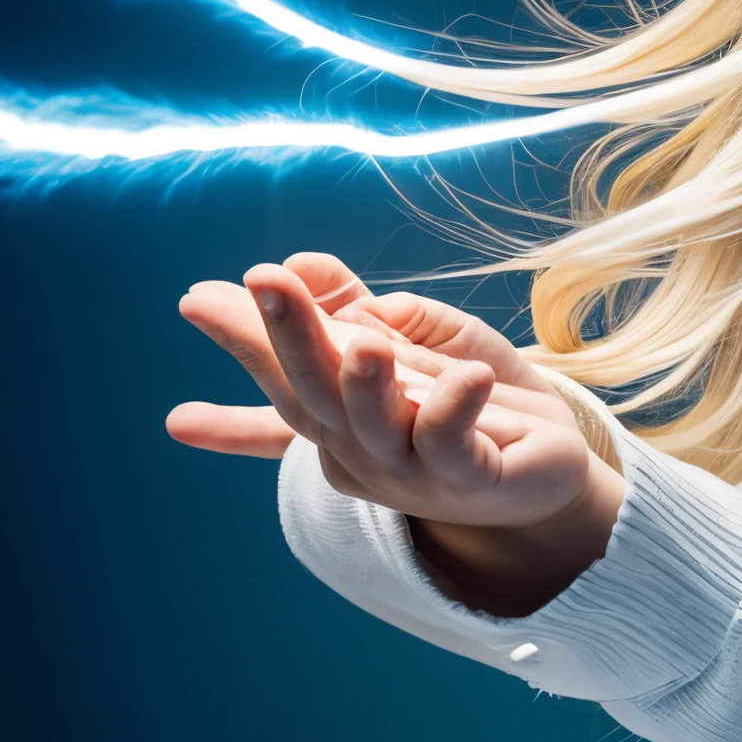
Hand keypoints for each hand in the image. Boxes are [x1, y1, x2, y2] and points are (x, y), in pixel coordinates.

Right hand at [169, 253, 623, 614]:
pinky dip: (453, 408)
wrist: (545, 467)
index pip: (284, 373)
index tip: (195, 297)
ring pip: (376, 426)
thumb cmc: (473, 403)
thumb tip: (302, 263)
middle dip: (289, 337)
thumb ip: (358, 311)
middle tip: (263, 280)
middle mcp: (363, 449)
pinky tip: (466, 376)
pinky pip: (452, 445)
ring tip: (366, 342)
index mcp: (340, 419)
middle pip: (317, 394)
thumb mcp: (412, 343)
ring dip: (365, 385)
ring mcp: (413, 470)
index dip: (244, 336)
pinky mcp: (472, 478)